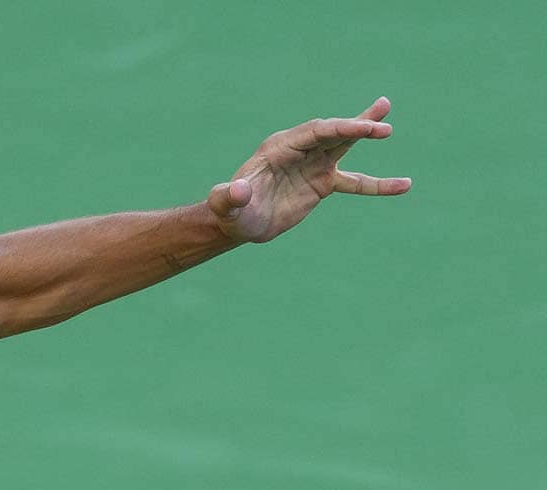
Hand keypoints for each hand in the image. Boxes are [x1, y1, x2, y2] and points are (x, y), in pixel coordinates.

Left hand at [207, 97, 412, 243]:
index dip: (340, 128)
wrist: (238, 224)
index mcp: (279, 148)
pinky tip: (404, 185)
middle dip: (357, 128)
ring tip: (388, 125)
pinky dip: (378, 185)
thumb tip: (237, 190)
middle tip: (383, 127)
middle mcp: (299, 150)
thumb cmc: (230, 212)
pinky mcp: (322, 182)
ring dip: (366, 133)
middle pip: (333, 132)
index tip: (365, 128)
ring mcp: (313, 164)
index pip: (315, 132)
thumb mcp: (225, 205)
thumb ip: (228, 196)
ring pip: (345, 144)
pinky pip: (356, 182)